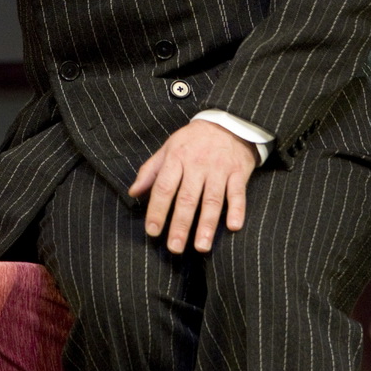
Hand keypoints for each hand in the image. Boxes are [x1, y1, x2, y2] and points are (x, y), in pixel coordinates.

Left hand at [129, 119, 256, 253]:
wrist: (227, 122)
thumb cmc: (192, 140)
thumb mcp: (168, 148)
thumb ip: (150, 171)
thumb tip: (133, 193)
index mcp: (176, 158)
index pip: (164, 187)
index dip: (157, 210)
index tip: (152, 231)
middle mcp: (197, 164)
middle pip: (187, 198)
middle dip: (180, 225)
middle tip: (174, 248)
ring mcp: (219, 169)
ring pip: (212, 200)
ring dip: (206, 224)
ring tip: (201, 246)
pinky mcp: (238, 172)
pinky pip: (237, 193)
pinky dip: (237, 209)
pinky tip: (233, 226)